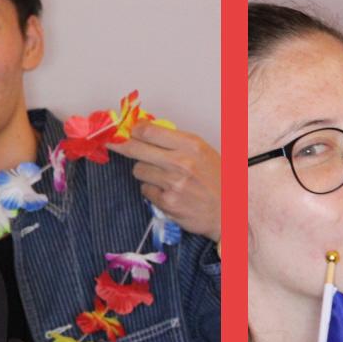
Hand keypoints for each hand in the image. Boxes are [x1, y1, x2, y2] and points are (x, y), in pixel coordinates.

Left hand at [120, 122, 219, 242]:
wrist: (229, 212)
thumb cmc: (217, 181)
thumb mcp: (203, 152)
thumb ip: (176, 141)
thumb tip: (147, 131)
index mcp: (191, 144)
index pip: (149, 130)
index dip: (133, 130)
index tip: (127, 131)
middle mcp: (181, 162)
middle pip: (136, 148)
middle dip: (123, 145)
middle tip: (113, 143)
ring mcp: (173, 183)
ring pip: (138, 170)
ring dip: (144, 172)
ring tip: (160, 176)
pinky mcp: (167, 202)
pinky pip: (145, 190)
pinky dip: (151, 190)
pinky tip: (166, 192)